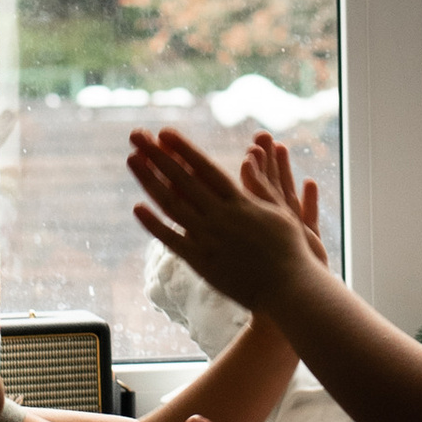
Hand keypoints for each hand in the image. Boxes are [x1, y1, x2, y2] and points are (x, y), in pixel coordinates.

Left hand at [128, 130, 315, 317]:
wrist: (288, 289)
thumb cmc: (290, 249)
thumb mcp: (279, 211)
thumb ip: (260, 185)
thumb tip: (247, 158)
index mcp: (240, 201)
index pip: (205, 168)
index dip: (184, 149)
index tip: (164, 133)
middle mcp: (220, 216)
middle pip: (182, 180)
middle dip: (157, 155)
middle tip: (136, 135)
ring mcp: (208, 239)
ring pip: (171, 205)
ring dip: (149, 181)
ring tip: (131, 160)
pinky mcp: (201, 262)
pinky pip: (172, 240)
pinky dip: (154, 224)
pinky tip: (137, 207)